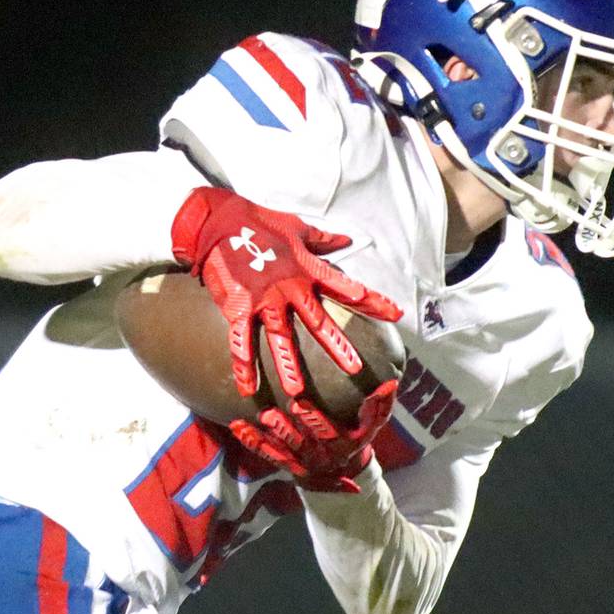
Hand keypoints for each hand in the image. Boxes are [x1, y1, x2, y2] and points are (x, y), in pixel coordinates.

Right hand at [170, 187, 401, 397]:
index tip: (396, 314)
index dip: (372, 301)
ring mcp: (263, 300)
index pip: (346, 287)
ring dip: (288, 365)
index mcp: (307, 269)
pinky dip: (243, 366)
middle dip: (337, 345)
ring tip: (297, 393)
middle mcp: (289, 288)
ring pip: (280, 337)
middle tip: (356, 368)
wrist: (217, 220)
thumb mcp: (297, 228)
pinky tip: (248, 390)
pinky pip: (241, 341)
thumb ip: (323, 240)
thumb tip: (347, 239)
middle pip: (318, 321)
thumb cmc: (258, 221)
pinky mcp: (238, 307)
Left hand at [229, 380, 397, 493]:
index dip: (316, 421)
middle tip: (273, 411)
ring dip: (271, 435)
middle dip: (289, 427)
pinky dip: (252, 440)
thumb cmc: (356, 436)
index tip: (301, 404)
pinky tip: (237, 426)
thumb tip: (390, 383)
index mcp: (343, 446)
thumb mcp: (371, 425)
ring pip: (284, 449)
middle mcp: (321, 457)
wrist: (341, 471)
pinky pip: (267, 453)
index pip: (330, 435)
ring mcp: (301, 461)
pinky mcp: (285, 462)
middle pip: (303, 443)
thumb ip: (380, 406)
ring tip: (261, 416)